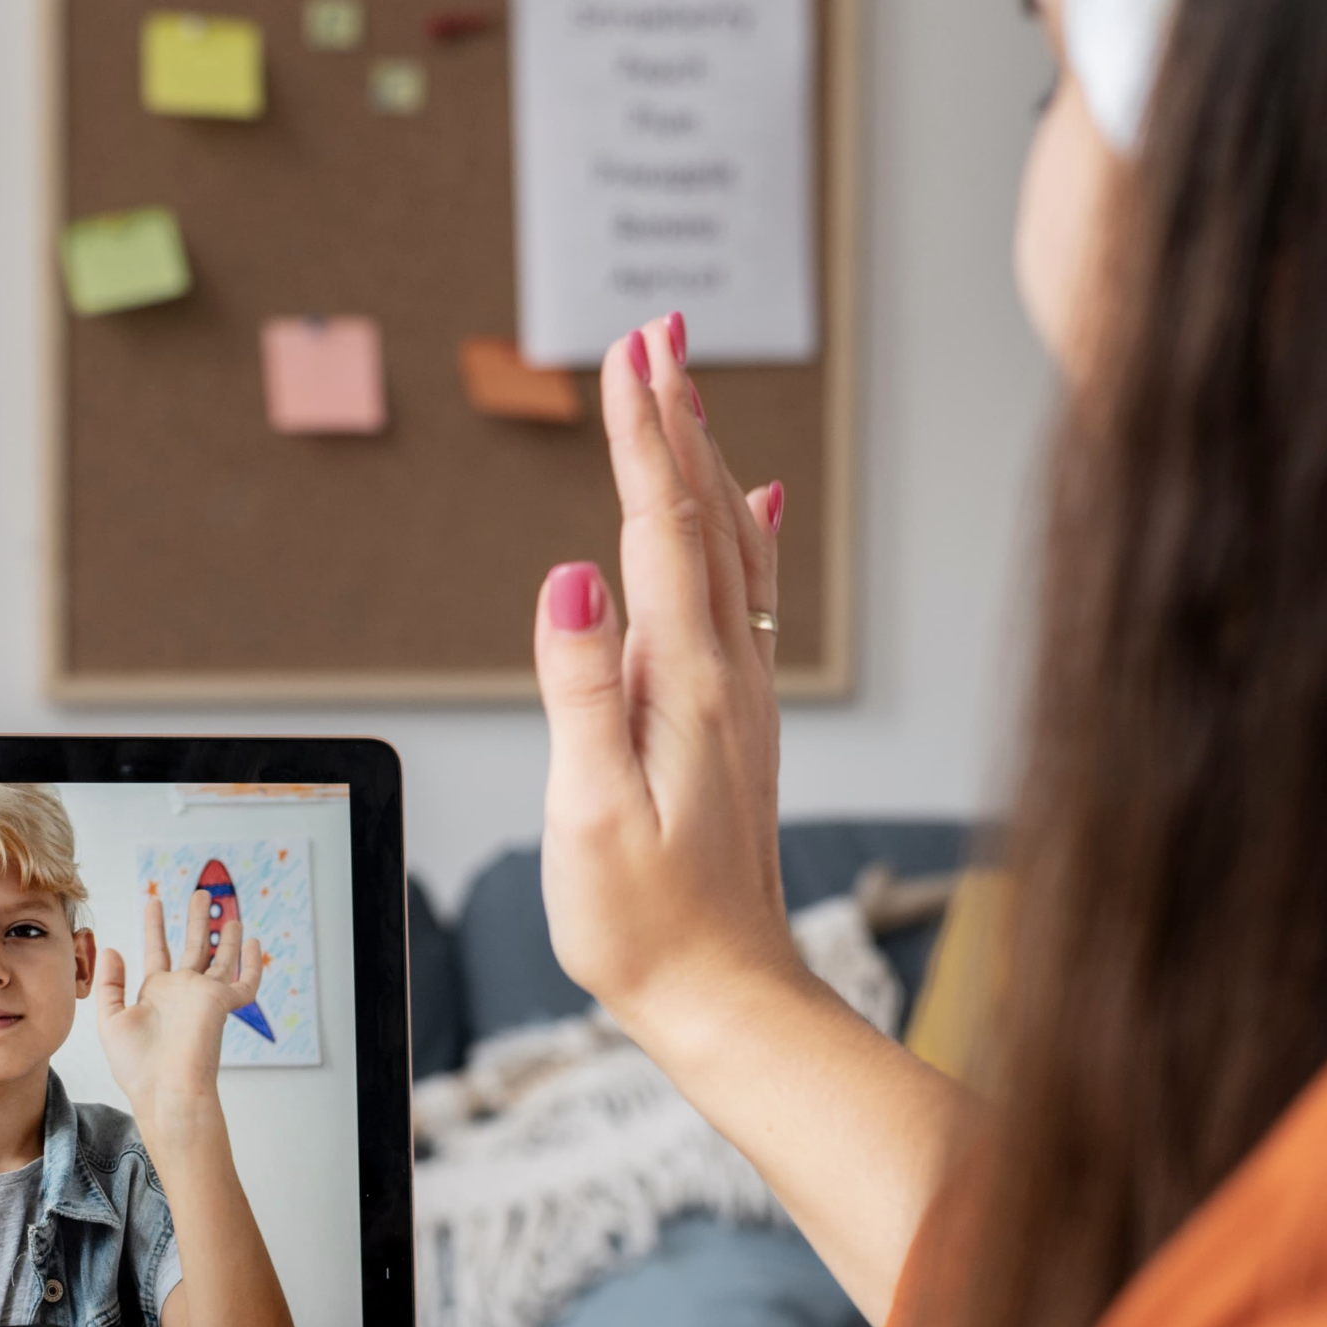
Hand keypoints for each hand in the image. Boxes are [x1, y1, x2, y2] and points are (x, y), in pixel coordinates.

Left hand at [95, 892, 267, 1137]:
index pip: (158, 950)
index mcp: (156, 994)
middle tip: (200, 893)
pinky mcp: (221, 1004)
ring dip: (225, 935)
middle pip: (192, 947)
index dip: (155, 925)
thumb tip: (113, 949)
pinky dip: (251, 965)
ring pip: (220, 958)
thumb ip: (111, 983)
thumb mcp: (111, 1019)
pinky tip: (254, 943)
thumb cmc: (137, 1066)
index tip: (154, 901)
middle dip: (195, 920)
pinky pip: (244, 983)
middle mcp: (182, 992)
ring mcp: (203, 996)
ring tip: (227, 910)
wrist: (164, 1089)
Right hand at [535, 309, 798, 1039]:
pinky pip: (745, 597)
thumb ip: (582, 688)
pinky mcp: (737, 722)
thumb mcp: (592, 811)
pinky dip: (744, 531)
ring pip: (729, 546)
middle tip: (659, 329)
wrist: (727, 997)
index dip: (642, 435)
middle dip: (676, 417)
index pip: (661, 530)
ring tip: (686, 389)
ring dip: (705, 460)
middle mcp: (726, 676)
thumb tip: (571, 573)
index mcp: (686, 686)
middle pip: (704, 516)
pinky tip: (754, 502)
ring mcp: (739, 696)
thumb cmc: (647, 925)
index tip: (631, 352)